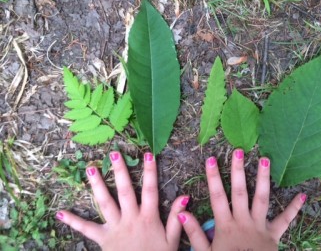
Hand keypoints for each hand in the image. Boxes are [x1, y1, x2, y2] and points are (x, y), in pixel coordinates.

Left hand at [56, 151, 187, 250]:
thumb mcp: (172, 241)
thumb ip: (176, 219)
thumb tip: (184, 196)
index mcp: (148, 218)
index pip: (151, 190)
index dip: (150, 171)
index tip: (148, 154)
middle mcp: (131, 219)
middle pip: (125, 191)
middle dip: (120, 172)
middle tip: (114, 154)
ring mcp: (115, 228)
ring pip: (105, 203)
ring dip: (97, 185)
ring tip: (90, 168)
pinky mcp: (103, 239)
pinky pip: (86, 229)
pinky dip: (73, 221)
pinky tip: (60, 213)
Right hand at [179, 149, 305, 250]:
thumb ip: (194, 233)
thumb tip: (182, 212)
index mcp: (226, 225)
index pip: (217, 197)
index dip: (213, 177)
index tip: (211, 159)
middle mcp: (243, 221)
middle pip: (239, 192)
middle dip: (238, 170)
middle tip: (239, 151)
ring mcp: (260, 226)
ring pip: (261, 199)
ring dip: (263, 179)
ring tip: (265, 160)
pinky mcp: (274, 235)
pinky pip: (285, 220)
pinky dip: (294, 208)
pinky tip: (303, 195)